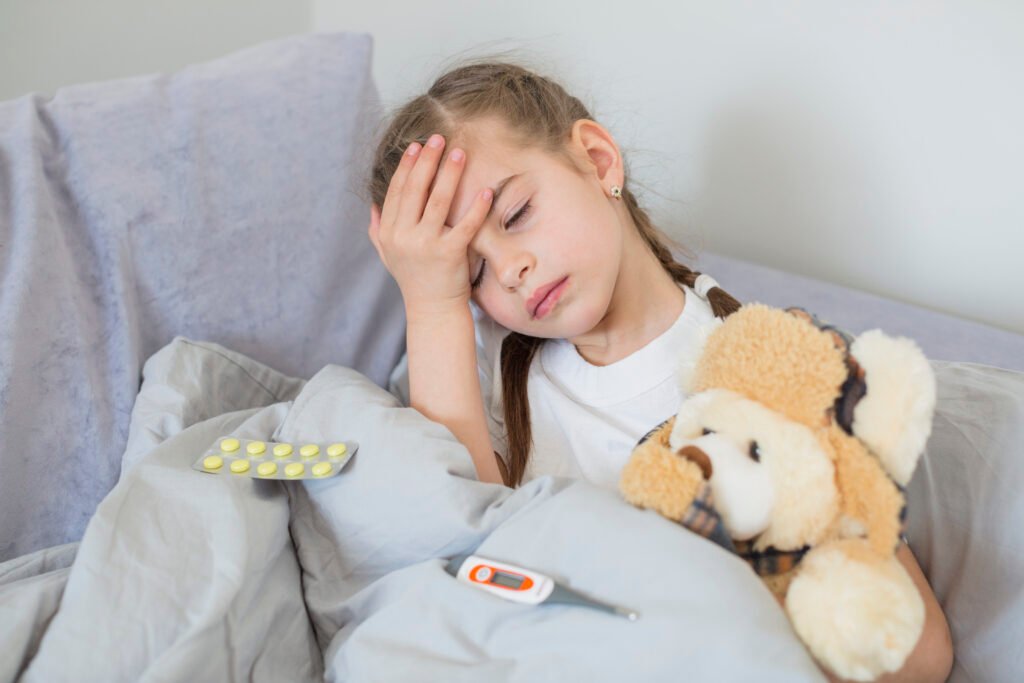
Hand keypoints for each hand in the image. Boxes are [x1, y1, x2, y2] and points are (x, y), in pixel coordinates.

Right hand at [367, 134, 493, 313]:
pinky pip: (465, 226)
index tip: (416, 146)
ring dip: (449, 173)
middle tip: (438, 138)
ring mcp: (425, 245)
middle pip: (416, 190)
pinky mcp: (449, 254)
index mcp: (389, 232)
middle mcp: (404, 237)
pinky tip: (485, 191)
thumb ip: (378, 230)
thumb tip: (373, 206)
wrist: (432, 311)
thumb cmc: (413, 280)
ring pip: (438, 201)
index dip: (407, 167)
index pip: (398, 191)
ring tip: (459, 153)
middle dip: (427, 161)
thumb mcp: (388, 256)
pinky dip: (476, 208)